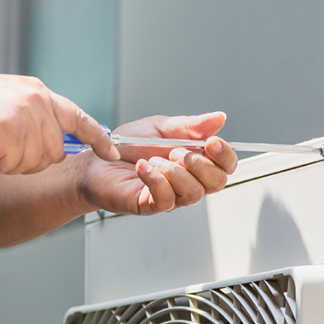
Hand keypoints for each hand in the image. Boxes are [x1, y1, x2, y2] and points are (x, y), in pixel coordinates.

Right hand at [0, 70, 119, 172]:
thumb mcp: (8, 104)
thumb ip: (35, 120)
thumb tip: (55, 147)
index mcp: (38, 92)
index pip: (79, 118)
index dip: (98, 139)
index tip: (113, 154)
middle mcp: (37, 100)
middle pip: (54, 152)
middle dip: (28, 160)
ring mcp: (24, 114)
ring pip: (33, 162)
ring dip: (8, 162)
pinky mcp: (9, 130)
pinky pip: (12, 165)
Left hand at [79, 112, 237, 215]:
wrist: (97, 160)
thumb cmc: (128, 146)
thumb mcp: (162, 127)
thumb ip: (191, 125)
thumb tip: (219, 118)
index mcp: (196, 160)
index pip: (226, 165)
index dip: (225, 156)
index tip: (212, 142)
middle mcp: (189, 180)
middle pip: (217, 182)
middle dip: (200, 164)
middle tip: (177, 151)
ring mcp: (173, 195)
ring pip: (194, 193)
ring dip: (175, 172)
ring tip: (154, 159)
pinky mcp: (154, 205)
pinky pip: (167, 198)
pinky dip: (156, 179)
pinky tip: (143, 167)